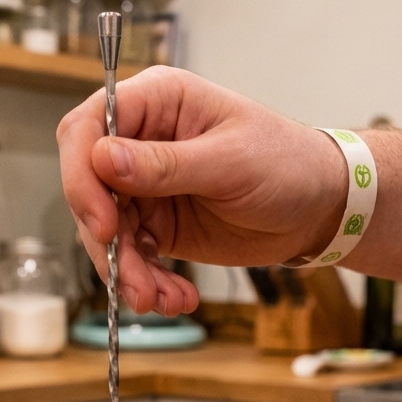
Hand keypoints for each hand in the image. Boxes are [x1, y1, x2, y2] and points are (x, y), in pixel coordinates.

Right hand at [57, 66, 347, 313]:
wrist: (319, 208)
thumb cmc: (287, 163)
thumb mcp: (229, 162)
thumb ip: (164, 164)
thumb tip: (102, 158)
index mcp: (158, 102)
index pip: (89, 127)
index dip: (81, 175)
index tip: (101, 222)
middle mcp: (142, 141)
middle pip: (89, 186)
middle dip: (104, 239)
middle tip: (128, 276)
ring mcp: (145, 186)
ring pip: (105, 231)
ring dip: (126, 271)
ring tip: (158, 299)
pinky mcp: (156, 224)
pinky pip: (131, 256)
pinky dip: (146, 282)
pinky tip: (175, 298)